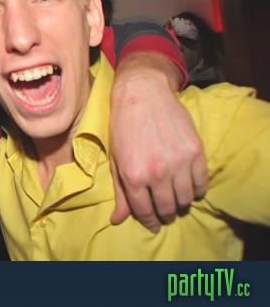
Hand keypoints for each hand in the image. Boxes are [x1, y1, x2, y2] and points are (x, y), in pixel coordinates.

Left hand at [109, 52, 206, 232]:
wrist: (143, 94)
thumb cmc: (123, 126)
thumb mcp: (116, 159)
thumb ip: (120, 192)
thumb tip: (117, 220)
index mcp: (133, 175)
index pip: (144, 210)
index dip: (149, 221)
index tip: (154, 225)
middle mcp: (157, 172)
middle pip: (167, 207)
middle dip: (166, 214)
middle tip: (166, 213)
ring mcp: (178, 162)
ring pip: (186, 198)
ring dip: (182, 203)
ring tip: (177, 200)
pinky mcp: (195, 151)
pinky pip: (202, 182)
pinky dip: (198, 190)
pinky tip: (192, 188)